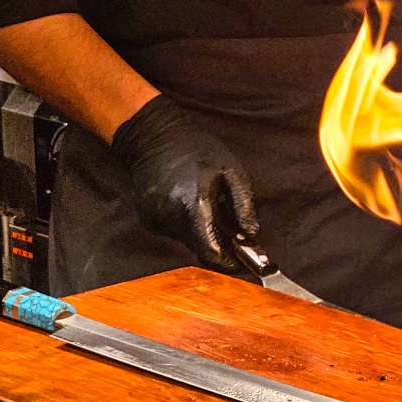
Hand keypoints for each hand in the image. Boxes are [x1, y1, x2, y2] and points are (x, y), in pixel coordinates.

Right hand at [110, 95, 258, 271]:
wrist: (152, 136)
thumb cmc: (196, 149)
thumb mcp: (231, 170)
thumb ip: (244, 205)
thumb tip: (252, 235)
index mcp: (192, 205)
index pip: (210, 251)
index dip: (229, 263)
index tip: (245, 265)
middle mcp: (169, 218)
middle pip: (201, 248)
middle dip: (220, 244)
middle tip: (234, 228)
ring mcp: (155, 220)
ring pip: (189, 240)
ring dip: (204, 232)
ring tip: (210, 204)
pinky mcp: (148, 220)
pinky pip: (176, 231)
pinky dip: (189, 224)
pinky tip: (191, 201)